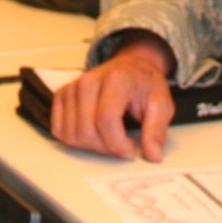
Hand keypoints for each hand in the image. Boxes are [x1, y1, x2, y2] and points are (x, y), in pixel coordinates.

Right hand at [51, 34, 176, 161]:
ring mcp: (72, 88)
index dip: (118, 144)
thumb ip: (157, 130)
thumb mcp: (162, 104)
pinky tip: (93, 134)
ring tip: (109, 139)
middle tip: (122, 146)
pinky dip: (75, 140)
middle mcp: (89, 81)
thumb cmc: (143, 84)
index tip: (130, 151)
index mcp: (116, 79)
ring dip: (92, 146)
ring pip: (72, 135)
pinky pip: (59, 130)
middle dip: (107, 148)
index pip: (106, 120)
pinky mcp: (62, 95)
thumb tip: (153, 154)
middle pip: (87, 131)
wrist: (130, 67)